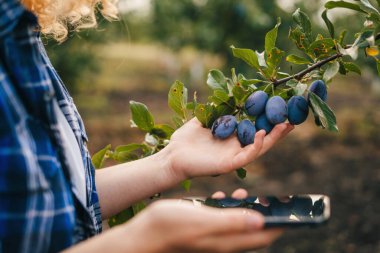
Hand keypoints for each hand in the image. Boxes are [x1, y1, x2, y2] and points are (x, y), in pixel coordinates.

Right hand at [120, 199, 281, 251]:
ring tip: (243, 194)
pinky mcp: (203, 229)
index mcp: (226, 241)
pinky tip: (222, 197)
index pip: (262, 237)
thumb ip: (231, 222)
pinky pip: (223, 219)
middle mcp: (222, 241)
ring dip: (245, 209)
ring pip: (238, 224)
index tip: (293, 213)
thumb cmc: (169, 227)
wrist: (143, 234)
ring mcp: (212, 236)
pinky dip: (228, 208)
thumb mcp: (202, 221)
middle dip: (265, 215)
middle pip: (253, 231)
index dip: (280, 225)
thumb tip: (261, 222)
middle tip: (270, 199)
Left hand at [165, 117, 293, 180]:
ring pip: (260, 148)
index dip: (267, 120)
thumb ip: (215, 110)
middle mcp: (235, 147)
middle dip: (278, 130)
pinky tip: (262, 133)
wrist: (172, 156)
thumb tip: (226, 95)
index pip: (254, 128)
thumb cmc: (185, 140)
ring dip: (273, 138)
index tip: (279, 108)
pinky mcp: (228, 164)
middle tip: (293, 118)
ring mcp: (233, 157)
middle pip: (263, 139)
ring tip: (285, 125)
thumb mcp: (202, 120)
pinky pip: (247, 156)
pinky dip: (257, 146)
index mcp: (231, 138)